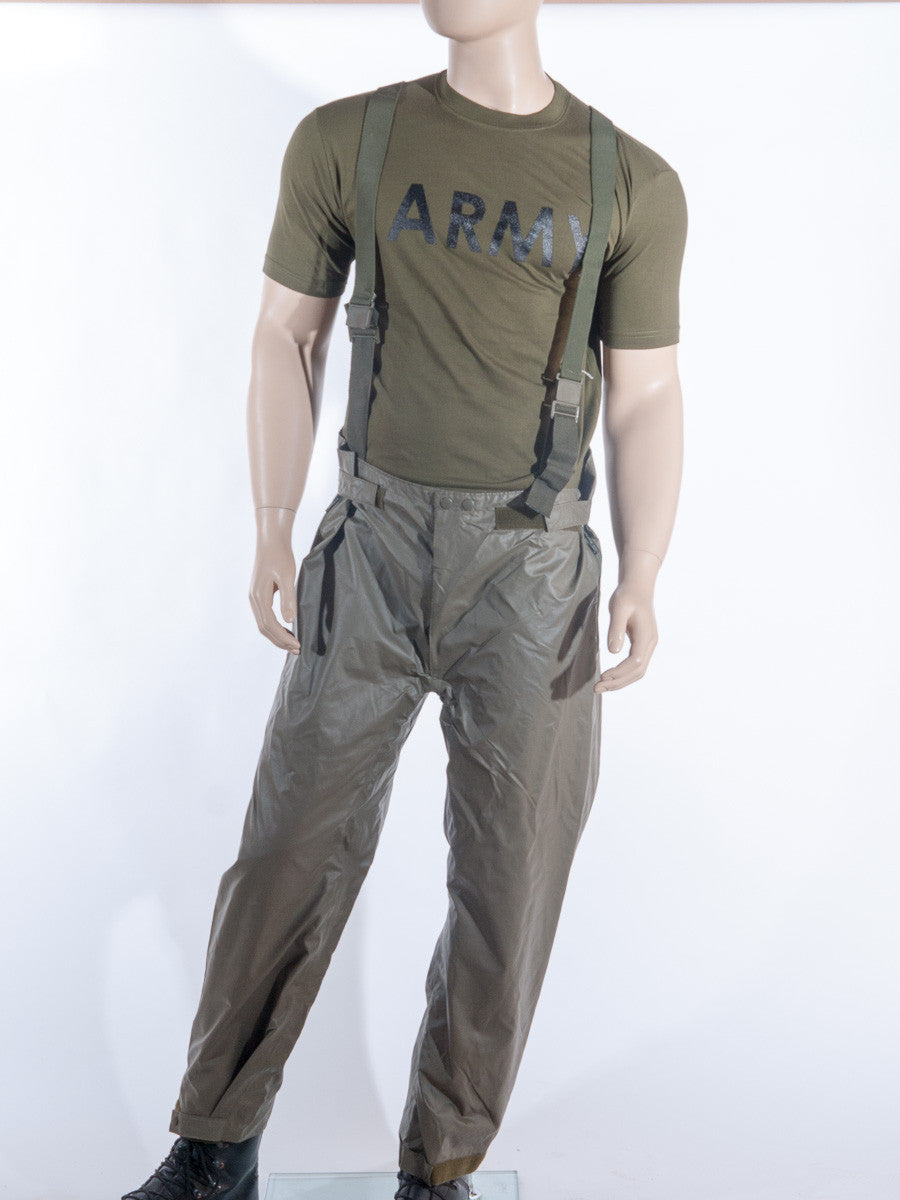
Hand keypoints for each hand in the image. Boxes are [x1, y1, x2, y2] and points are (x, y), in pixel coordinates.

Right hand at [249, 541, 300, 653]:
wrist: (271, 540)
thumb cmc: (280, 555)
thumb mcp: (287, 576)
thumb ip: (288, 598)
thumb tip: (289, 620)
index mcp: (259, 597)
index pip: (270, 625)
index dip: (283, 637)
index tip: (297, 645)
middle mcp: (254, 599)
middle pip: (265, 628)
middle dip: (280, 641)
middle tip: (297, 650)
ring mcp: (255, 597)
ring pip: (264, 624)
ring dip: (277, 636)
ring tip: (293, 644)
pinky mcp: (260, 594)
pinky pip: (265, 616)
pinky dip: (275, 627)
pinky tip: (286, 629)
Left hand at [594, 548, 659, 692]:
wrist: (637, 586)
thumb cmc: (627, 595)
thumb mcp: (618, 608)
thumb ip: (616, 629)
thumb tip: (613, 652)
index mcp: (646, 636)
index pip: (635, 663)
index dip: (619, 673)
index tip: (602, 677)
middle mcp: (650, 644)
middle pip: (637, 672)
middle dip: (618, 683)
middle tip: (597, 688)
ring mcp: (647, 645)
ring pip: (637, 672)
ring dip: (620, 681)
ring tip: (601, 686)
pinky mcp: (641, 645)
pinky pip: (634, 666)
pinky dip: (622, 675)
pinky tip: (609, 677)